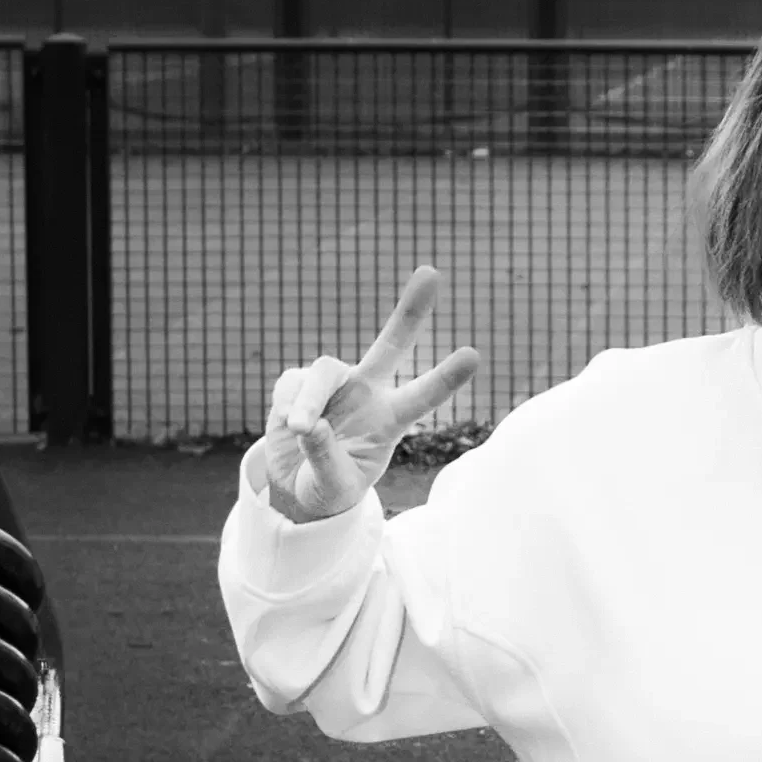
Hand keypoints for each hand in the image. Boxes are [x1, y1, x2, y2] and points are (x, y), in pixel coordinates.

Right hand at [262, 266, 481, 522]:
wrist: (297, 489)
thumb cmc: (330, 487)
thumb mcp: (334, 487)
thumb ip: (326, 458)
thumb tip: (311, 425)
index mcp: (390, 419)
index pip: (421, 397)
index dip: (445, 377)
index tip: (473, 354)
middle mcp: (367, 393)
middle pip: (390, 344)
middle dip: (409, 310)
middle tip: (432, 272)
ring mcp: (334, 385)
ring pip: (323, 370)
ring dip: (310, 399)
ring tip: (301, 429)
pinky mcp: (298, 384)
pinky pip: (292, 384)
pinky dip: (288, 406)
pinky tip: (289, 427)